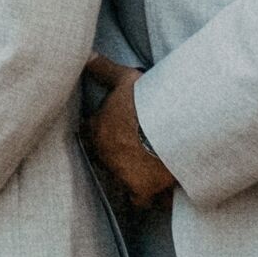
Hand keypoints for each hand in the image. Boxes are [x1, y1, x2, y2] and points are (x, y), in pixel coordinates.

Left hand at [83, 57, 176, 211]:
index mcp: (97, 129)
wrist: (172, 129)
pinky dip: (148, 200)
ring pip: (122, 179)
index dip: (101, 130)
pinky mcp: (141, 189)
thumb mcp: (124, 79)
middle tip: (134, 149)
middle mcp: (105, 154)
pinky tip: (156, 198)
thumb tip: (85, 55)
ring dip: (131, 176)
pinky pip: (141, 201)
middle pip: (107, 157)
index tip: (114, 130)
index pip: (91, 131)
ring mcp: (121, 174)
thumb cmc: (147, 101)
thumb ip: (103, 69)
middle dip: (117, 154)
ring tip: (145, 171)